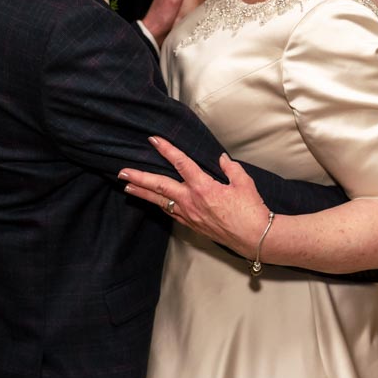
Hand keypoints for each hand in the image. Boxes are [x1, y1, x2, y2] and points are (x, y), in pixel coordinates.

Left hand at [119, 136, 268, 258]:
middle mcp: (191, 201)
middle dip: (139, 178)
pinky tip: (153, 201)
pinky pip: (171, 212)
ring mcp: (189, 214)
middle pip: (159, 185)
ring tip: (128, 187)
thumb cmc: (251, 210)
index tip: (153, 140)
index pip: (181, 163)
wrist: (254, 238)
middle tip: (123, 172)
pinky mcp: (192, 225)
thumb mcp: (244, 182)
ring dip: (143, 193)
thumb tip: (221, 159)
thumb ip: (230, 168)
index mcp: (204, 187)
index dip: (166, 150)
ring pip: (161, 201)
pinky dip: (159, 205)